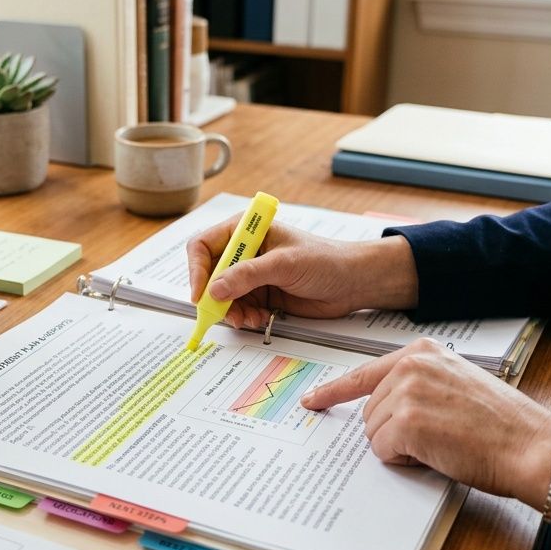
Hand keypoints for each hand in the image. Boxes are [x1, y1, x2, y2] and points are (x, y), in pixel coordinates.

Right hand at [186, 220, 419, 329]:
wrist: (353, 283)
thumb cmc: (325, 260)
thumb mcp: (284, 264)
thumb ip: (248, 275)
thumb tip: (214, 289)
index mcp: (246, 230)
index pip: (203, 246)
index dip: (197, 270)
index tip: (200, 294)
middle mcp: (244, 251)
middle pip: (209, 275)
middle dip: (214, 297)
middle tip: (223, 314)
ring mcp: (251, 274)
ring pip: (222, 296)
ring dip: (230, 311)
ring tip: (248, 319)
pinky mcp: (260, 294)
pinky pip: (238, 309)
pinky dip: (243, 317)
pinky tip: (259, 319)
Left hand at [301, 338, 550, 507]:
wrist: (531, 446)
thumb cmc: (502, 425)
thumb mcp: (457, 384)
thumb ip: (419, 385)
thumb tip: (383, 408)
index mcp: (423, 351)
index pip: (365, 372)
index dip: (335, 391)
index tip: (312, 400)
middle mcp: (411, 365)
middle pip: (370, 411)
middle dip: (395, 432)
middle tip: (439, 436)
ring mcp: (406, 391)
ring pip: (374, 433)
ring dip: (402, 447)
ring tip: (444, 443)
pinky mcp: (406, 422)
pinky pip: (384, 451)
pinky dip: (406, 460)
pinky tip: (438, 453)